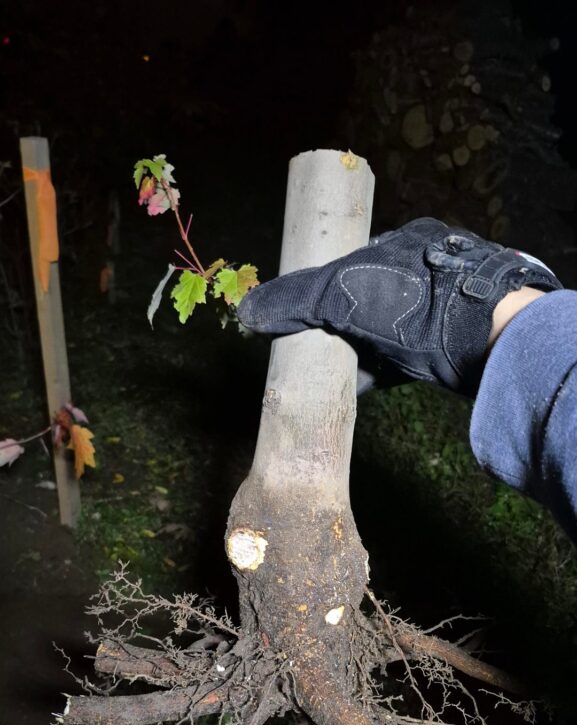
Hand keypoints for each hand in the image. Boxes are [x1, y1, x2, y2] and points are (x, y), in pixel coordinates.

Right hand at [238, 218, 561, 395]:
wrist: (483, 337)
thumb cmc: (411, 301)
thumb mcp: (340, 293)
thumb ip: (294, 301)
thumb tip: (246, 312)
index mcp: (405, 240)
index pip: (353, 260)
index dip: (325, 287)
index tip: (305, 314)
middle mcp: (427, 268)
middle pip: (368, 298)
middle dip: (340, 324)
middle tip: (313, 346)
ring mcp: (442, 308)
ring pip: (386, 330)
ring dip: (359, 350)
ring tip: (331, 370)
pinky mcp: (449, 347)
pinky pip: (403, 358)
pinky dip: (379, 371)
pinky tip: (359, 385)